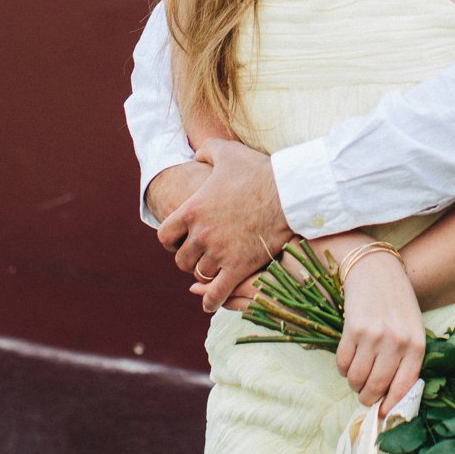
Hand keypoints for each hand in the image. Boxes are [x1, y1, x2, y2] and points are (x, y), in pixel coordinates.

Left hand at [157, 138, 291, 310]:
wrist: (289, 193)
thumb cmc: (260, 171)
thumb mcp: (228, 152)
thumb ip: (206, 150)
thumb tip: (196, 155)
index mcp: (193, 210)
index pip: (165, 236)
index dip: (170, 241)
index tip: (180, 242)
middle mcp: (201, 234)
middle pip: (182, 259)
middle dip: (190, 258)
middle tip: (201, 256)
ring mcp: (219, 252)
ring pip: (200, 275)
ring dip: (205, 274)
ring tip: (214, 270)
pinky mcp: (238, 267)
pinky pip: (216, 293)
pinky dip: (211, 301)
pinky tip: (211, 302)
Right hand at [335, 252, 425, 418]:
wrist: (376, 269)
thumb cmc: (396, 303)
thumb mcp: (412, 329)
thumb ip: (406, 360)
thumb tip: (390, 396)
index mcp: (417, 345)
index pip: (404, 389)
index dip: (390, 406)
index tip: (382, 412)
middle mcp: (397, 343)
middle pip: (376, 388)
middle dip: (367, 397)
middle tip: (364, 394)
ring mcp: (374, 337)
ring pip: (357, 380)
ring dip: (354, 383)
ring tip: (357, 374)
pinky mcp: (353, 330)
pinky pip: (343, 364)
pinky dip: (343, 368)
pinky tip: (349, 357)